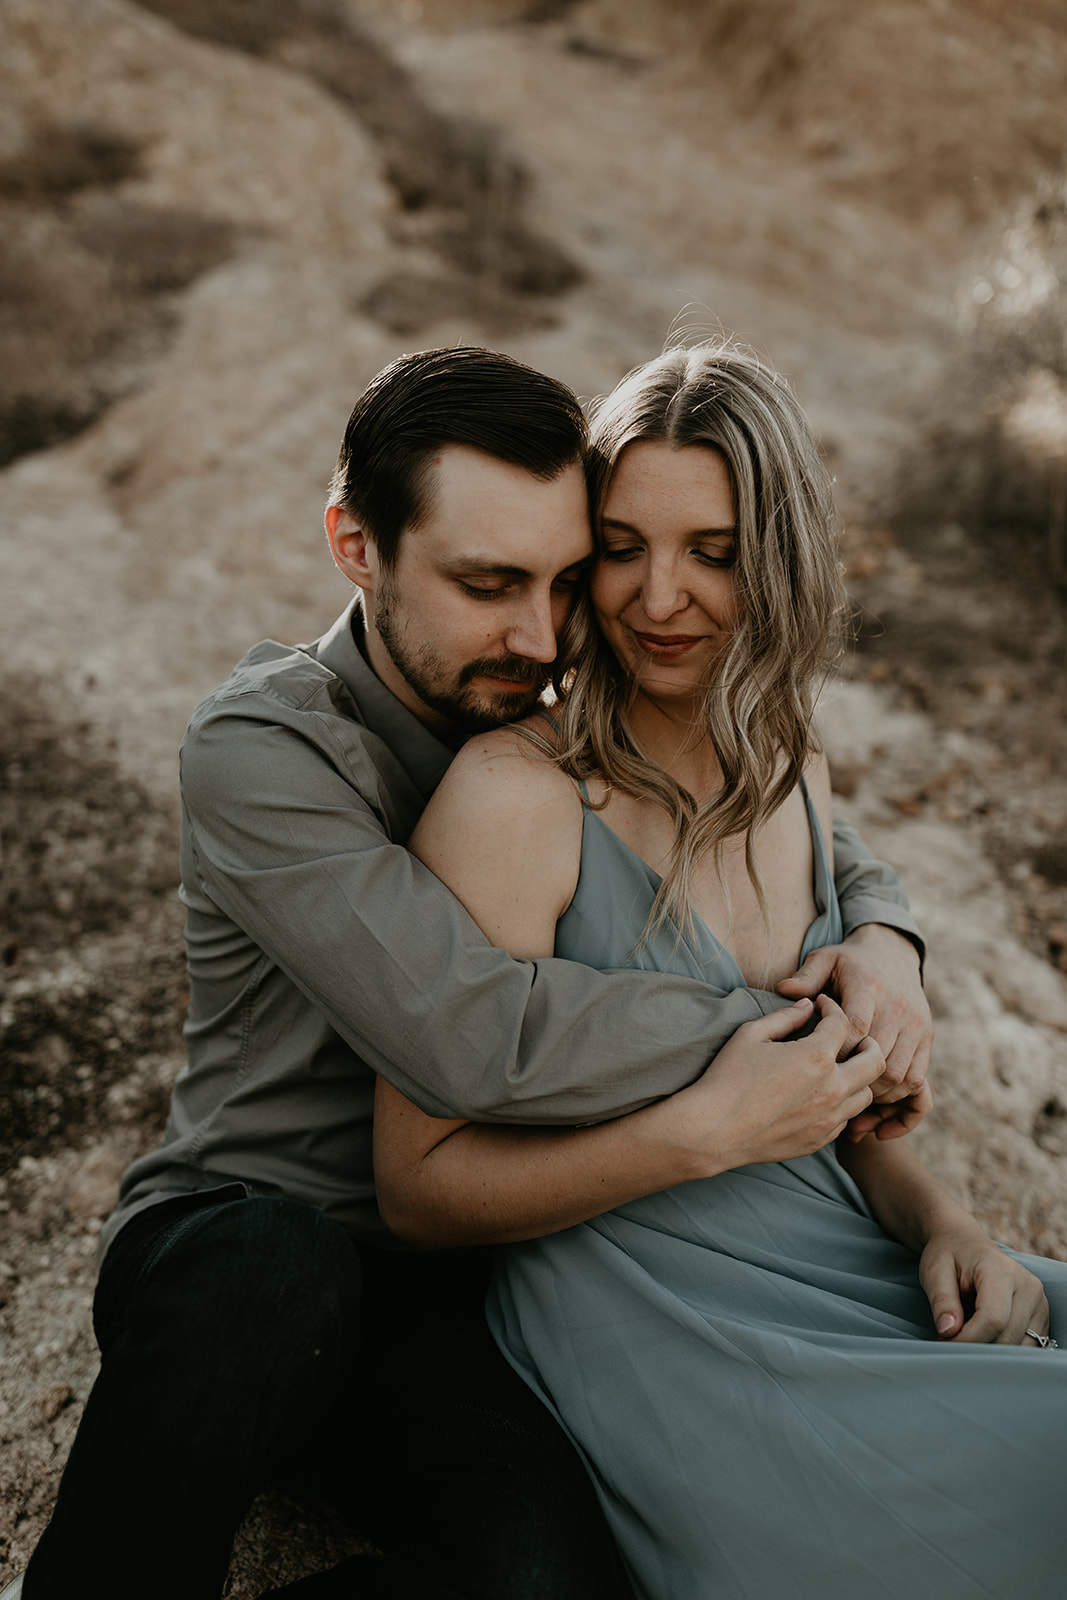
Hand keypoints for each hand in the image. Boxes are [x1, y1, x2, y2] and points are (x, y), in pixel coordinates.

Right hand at [669, 994, 883, 1174]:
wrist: (714, 1130)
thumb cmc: (727, 1078)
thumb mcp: (750, 1035)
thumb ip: (785, 1017)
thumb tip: (807, 1006)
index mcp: (816, 1057)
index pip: (843, 1022)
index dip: (832, 1007)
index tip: (821, 1006)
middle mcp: (832, 1088)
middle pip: (875, 1060)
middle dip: (867, 1041)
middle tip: (851, 1037)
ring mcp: (829, 1118)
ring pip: (866, 1094)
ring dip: (858, 1077)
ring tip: (839, 1068)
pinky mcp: (820, 1140)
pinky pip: (846, 1119)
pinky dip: (842, 1104)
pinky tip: (821, 1096)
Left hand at [778, 924, 932, 1140]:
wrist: (893, 953)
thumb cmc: (849, 962)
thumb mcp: (825, 958)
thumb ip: (806, 975)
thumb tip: (784, 990)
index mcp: (869, 987)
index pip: (856, 1028)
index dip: (836, 1052)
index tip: (816, 1063)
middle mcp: (899, 1008)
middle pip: (879, 1058)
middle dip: (852, 1081)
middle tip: (827, 1094)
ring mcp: (917, 1025)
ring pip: (900, 1076)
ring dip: (874, 1095)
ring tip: (848, 1102)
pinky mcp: (927, 1038)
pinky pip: (918, 1080)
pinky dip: (897, 1097)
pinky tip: (873, 1102)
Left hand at [920, 1223, 1050, 1343]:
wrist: (964, 1243)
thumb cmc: (948, 1256)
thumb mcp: (935, 1271)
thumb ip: (942, 1301)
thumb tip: (948, 1331)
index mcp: (1002, 1271)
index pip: (993, 1319)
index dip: (967, 1339)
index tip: (943, 1342)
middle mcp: (1028, 1287)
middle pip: (1007, 1338)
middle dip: (975, 1348)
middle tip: (948, 1342)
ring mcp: (1039, 1303)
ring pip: (1019, 1348)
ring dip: (990, 1351)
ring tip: (965, 1337)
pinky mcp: (1041, 1317)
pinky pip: (1027, 1347)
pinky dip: (1003, 1350)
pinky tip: (983, 1338)